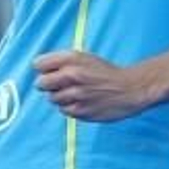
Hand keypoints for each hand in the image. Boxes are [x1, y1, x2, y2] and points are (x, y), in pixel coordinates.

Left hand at [34, 51, 157, 121]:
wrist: (129, 89)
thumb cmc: (105, 73)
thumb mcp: (85, 58)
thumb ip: (62, 62)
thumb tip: (39, 69)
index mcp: (73, 58)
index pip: (39, 64)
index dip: (43, 68)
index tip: (49, 71)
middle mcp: (72, 75)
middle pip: (41, 83)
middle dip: (47, 84)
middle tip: (58, 85)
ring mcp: (76, 94)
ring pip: (52, 98)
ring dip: (60, 97)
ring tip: (75, 93)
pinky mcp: (80, 111)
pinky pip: (64, 110)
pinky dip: (69, 107)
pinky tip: (81, 102)